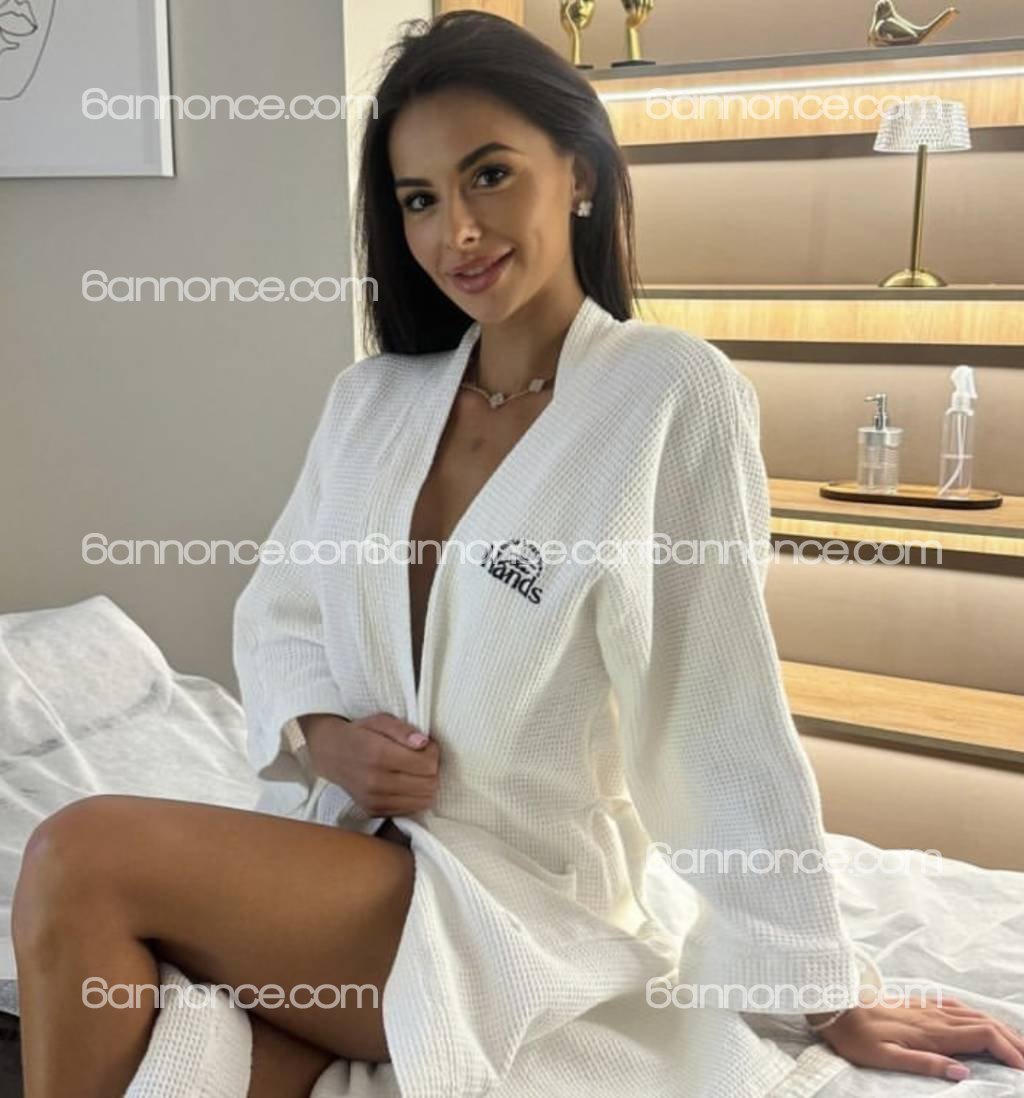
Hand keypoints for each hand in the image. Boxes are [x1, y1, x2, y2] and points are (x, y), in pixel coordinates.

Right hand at [302, 712, 438, 816]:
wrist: (331, 754)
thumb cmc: (360, 734)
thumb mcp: (380, 720)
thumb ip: (403, 730)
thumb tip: (424, 742)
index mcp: (378, 755)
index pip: (426, 764)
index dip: (433, 753)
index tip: (426, 745)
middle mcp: (375, 782)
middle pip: (428, 785)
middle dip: (432, 769)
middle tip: (422, 757)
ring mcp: (374, 800)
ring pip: (423, 801)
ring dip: (426, 785)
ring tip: (414, 770)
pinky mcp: (374, 811)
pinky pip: (410, 810)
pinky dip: (414, 797)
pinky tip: (405, 782)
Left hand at [814, 994, 1023, 1082]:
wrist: (837, 1009)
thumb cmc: (859, 1039)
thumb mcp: (886, 1058)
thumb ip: (924, 1064)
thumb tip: (962, 1072)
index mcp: (932, 1032)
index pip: (982, 1035)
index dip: (1008, 1050)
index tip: (1023, 1070)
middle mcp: (935, 1016)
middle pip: (986, 1023)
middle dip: (1013, 1041)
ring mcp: (929, 1007)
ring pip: (975, 1014)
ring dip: (1000, 1028)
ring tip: (1017, 1047)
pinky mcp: (921, 1004)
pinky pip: (959, 1007)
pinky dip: (979, 1016)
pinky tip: (982, 1022)